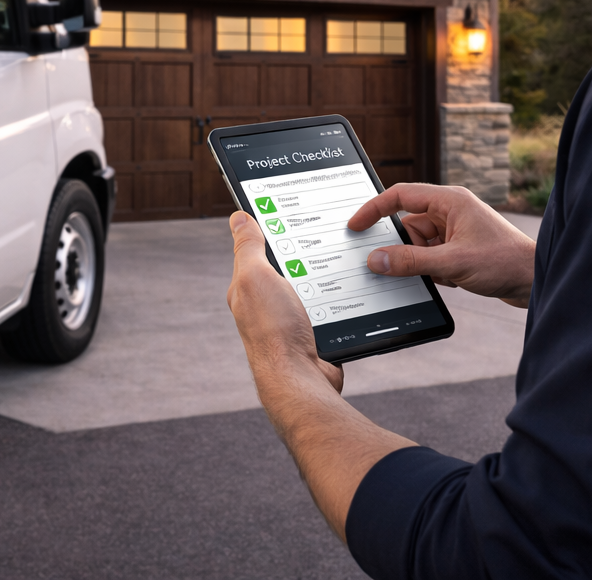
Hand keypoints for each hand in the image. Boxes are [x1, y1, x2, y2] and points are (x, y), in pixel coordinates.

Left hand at [225, 211, 412, 541]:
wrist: (302, 381)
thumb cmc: (274, 331)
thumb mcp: (255, 276)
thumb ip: (248, 247)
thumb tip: (238, 217)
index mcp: (247, 288)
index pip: (259, 250)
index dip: (274, 230)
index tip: (295, 211)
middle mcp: (267, 306)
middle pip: (291, 267)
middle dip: (307, 252)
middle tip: (330, 231)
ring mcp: (292, 322)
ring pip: (315, 287)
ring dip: (327, 277)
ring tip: (346, 258)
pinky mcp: (316, 336)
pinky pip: (333, 308)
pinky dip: (342, 300)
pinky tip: (354, 289)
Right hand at [348, 183, 535, 306]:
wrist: (536, 281)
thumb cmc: (505, 261)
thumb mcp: (451, 263)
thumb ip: (410, 261)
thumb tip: (376, 260)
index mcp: (449, 201)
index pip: (400, 195)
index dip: (374, 209)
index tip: (355, 225)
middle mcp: (451, 212)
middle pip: (407, 225)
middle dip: (402, 247)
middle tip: (392, 265)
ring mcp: (455, 232)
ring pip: (418, 244)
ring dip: (419, 262)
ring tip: (438, 275)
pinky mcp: (460, 250)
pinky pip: (430, 257)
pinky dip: (430, 270)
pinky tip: (447, 280)